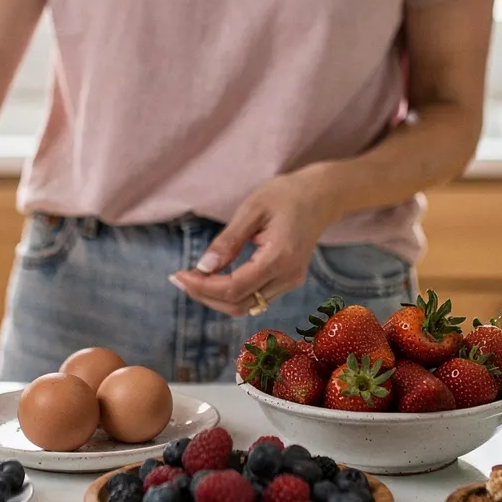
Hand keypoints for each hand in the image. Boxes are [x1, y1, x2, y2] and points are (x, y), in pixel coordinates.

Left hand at [170, 171, 339, 317]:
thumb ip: (228, 241)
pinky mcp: (289, 280)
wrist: (322, 195)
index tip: (179, 275)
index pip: (234, 288)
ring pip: (247, 306)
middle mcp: (288, 276)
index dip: (203, 288)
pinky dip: (231, 293)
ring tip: (192, 278)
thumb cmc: (286, 194)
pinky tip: (214, 278)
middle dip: (205, 296)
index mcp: (279, 257)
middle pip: (239, 304)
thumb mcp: (252, 209)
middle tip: (179, 278)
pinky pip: (256, 297)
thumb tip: (203, 268)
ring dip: (216, 298)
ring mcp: (291, 281)